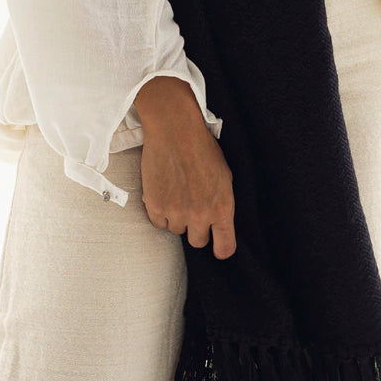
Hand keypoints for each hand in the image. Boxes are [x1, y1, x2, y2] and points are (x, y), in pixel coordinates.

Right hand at [139, 117, 236, 259]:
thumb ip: (221, 202)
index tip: (217, 246)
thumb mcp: (224, 176)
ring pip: (176, 230)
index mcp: (222, 208)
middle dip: (196, 228)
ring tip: (177, 191)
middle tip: (192, 208)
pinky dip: (159, 211)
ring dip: (176, 217)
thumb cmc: (202, 148)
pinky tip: (164, 191)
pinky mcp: (155, 206)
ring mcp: (176, 212)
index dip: (221, 248)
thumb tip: (217, 220)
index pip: (225, 247)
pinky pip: (158, 222)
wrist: (175, 131)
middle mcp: (200, 215)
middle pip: (198, 242)